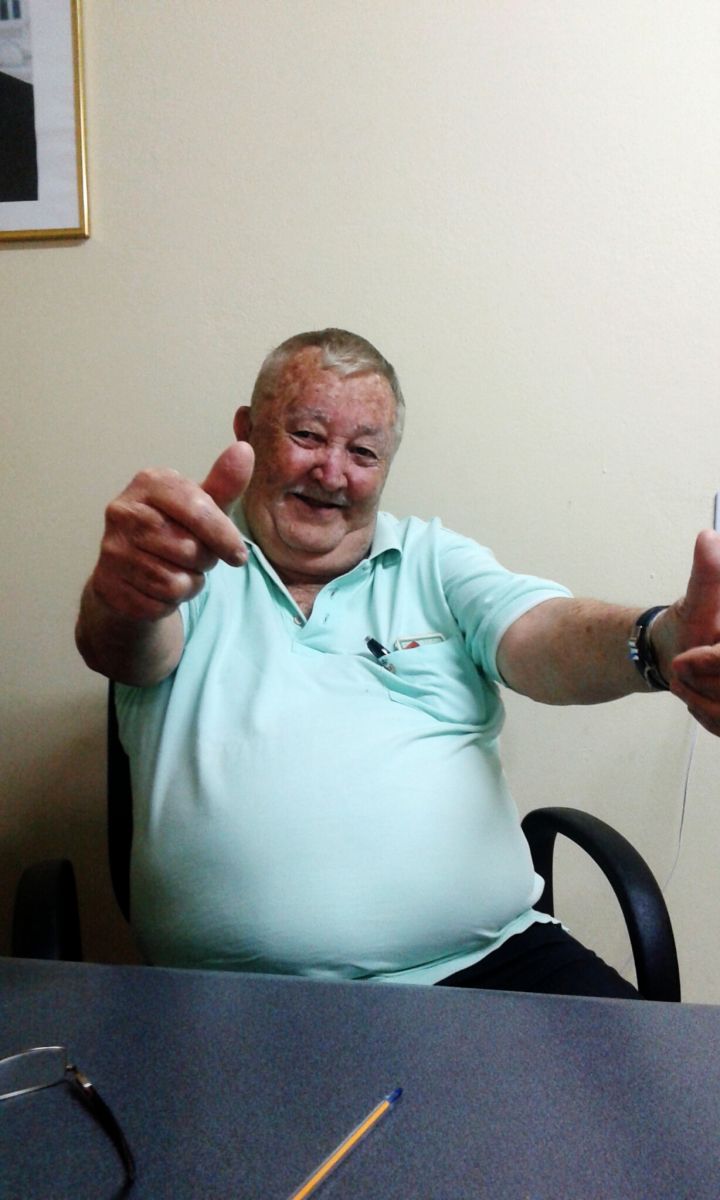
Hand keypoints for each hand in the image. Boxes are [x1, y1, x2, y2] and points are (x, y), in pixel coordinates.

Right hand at [90, 442, 254, 621]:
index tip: (239, 554)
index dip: (225, 536)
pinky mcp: (108, 584)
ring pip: (176, 580)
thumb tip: (245, 450)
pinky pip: (159, 602)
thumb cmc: (173, 531)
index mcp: (149, 482)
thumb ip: (223, 484)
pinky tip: (160, 588)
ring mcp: (111, 548)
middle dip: (204, 560)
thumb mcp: (202, 507)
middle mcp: (123, 511)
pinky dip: (170, 601)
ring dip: (189, 582)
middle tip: (195, 556)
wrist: (129, 572)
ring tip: (177, 570)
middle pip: (190, 549)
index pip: (199, 510)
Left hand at [667, 530, 719, 734]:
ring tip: (687, 683)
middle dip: (703, 684)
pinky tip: (697, 699)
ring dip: (703, 704)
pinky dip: (708, 718)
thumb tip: (709, 538)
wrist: (680, 656)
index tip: (683, 662)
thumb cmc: (692, 627)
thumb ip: (708, 576)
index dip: (712, 661)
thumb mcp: (698, 601)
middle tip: (681, 670)